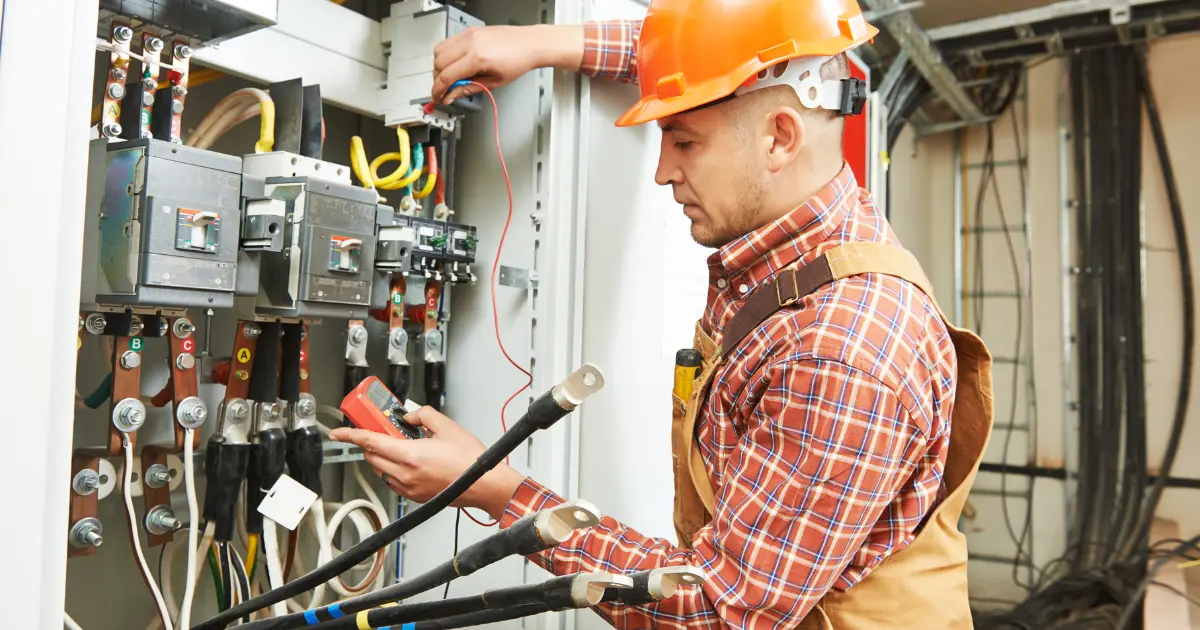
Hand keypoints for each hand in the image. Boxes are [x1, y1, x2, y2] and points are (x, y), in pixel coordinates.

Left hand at [329, 407, 525, 520]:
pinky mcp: (415, 496)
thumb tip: (408, 417)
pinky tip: (413, 462)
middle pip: (372, 457)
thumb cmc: (470, 460)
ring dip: (384, 457)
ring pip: (382, 470)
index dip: (350, 436)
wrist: (483, 484)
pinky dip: (395, 470)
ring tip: (405, 447)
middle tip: (385, 432)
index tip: (338, 433)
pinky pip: (394, 481)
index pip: (370, 443)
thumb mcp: (447, 426)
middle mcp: (405, 474)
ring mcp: (409, 488)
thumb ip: (422, 415)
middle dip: (373, 443)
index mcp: (409, 456)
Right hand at [432, 24, 584, 104]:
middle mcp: (470, 42)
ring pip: (439, 50)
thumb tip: (451, 96)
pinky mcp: (470, 30)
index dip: (438, 90)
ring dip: (439, 66)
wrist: (530, 44)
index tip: (437, 97)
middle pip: (438, 63)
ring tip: (449, 77)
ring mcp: (469, 34)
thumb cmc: (518, 61)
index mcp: (477, 57)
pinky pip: (448, 41)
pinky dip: (445, 54)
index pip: (446, 76)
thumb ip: (468, 89)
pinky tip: (454, 63)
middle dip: (437, 79)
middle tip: (444, 89)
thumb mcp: (493, 83)